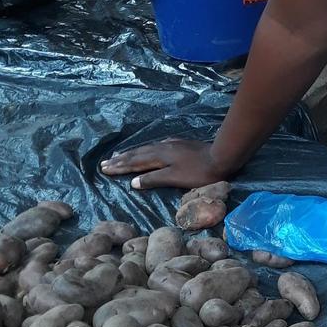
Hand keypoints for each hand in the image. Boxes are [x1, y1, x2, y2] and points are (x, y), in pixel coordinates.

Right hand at [100, 139, 234, 189]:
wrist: (222, 156)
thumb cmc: (199, 172)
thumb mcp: (175, 178)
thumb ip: (154, 179)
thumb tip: (133, 183)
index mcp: (158, 156)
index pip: (134, 162)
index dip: (119, 167)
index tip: (104, 169)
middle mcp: (161, 147)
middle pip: (137, 153)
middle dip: (120, 159)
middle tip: (105, 162)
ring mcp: (171, 144)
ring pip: (145, 148)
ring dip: (131, 153)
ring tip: (119, 155)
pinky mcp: (180, 144)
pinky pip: (155, 146)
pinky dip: (145, 150)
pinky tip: (147, 149)